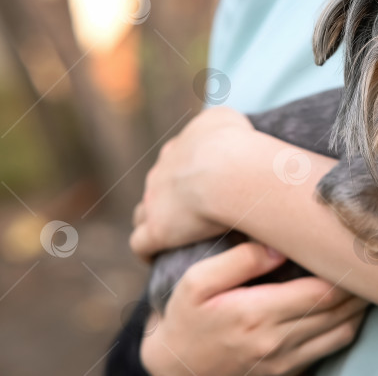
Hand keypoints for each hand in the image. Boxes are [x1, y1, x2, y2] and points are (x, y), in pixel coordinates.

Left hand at [130, 107, 254, 259]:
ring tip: (172, 237)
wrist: (228, 169)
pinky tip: (156, 258)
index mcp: (179, 148)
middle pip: (158, 187)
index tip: (201, 186)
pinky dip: (147, 250)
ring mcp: (155, 201)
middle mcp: (162, 171)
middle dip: (170, 198)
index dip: (186, 175)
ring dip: (154, 222)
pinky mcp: (156, 230)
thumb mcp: (228, 119)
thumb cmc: (236, 145)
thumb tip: (225, 133)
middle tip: (193, 213)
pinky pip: (141, 243)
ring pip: (143, 213)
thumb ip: (219, 124)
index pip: (175, 162)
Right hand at [141, 242, 368, 375]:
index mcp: (257, 314)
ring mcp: (285, 361)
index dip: (343, 271)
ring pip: (342, 331)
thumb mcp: (197, 283)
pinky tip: (344, 303)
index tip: (349, 247)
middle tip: (364, 257)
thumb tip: (279, 244)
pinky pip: (331, 347)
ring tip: (359, 277)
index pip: (321, 292)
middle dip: (357, 284)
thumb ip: (239, 260)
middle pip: (340, 311)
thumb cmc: (186, 319)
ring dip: (357, 305)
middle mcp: (277, 341)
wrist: (175, 369)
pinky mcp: (288, 372)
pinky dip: (345, 324)